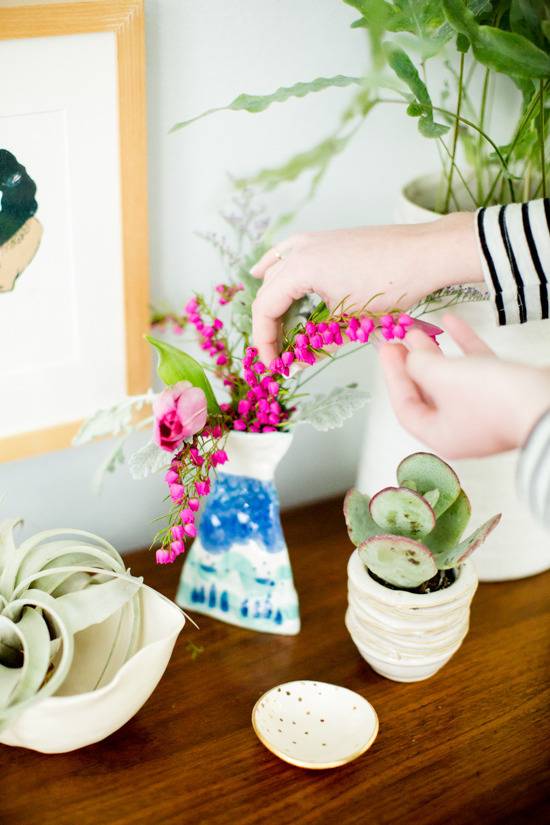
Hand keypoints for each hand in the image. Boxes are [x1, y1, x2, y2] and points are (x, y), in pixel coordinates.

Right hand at [250, 212, 481, 363]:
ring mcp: (314, 240)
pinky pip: (288, 253)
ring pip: (276, 272)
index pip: (265, 308)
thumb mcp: (349, 321)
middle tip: (277, 354)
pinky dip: (275, 267)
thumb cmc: (392, 285)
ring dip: (272, 300)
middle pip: (268, 292)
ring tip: (270, 326)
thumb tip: (296, 364)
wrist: (425, 254)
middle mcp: (301, 249)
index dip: (264, 341)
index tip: (273, 365)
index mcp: (300, 267)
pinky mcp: (327, 239)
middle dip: (269, 326)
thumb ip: (317, 342)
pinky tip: (263, 271)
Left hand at [379, 314, 549, 458]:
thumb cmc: (493, 399)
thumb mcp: (443, 379)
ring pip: (451, 379)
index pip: (405, 407)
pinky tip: (451, 322)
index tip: (385, 348)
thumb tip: (412, 357)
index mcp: (440, 435)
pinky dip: (463, 345)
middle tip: (398, 338)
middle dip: (412, 363)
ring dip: (434, 353)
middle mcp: (461, 427)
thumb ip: (419, 367)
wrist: (549, 405)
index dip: (392, 376)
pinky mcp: (506, 392)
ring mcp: (485, 411)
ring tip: (419, 329)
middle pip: (426, 393)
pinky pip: (477, 366)